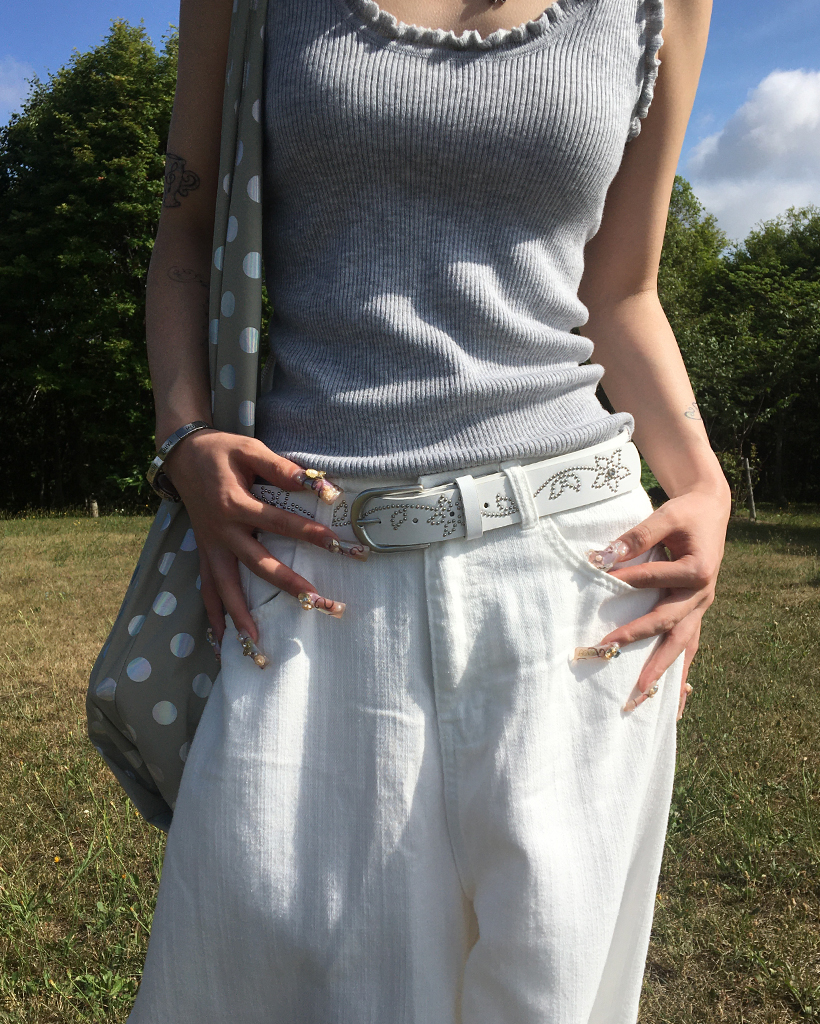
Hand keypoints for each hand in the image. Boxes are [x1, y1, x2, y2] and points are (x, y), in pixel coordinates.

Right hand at [163, 429, 361, 648]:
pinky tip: (222, 643)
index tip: (335, 544)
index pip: (278, 522)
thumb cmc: (221, 451)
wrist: (182, 455)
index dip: (307, 532)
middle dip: (290, 586)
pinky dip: (213, 617)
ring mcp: (211, 547)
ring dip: (243, 618)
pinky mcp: (205, 554)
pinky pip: (207, 591)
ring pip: (227, 589)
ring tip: (259, 647)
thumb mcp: (250, 449)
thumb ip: (281, 467)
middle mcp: (222, 532)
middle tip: (320, 603)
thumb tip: (318, 484)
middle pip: (259, 565)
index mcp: (234, 504)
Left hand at [591, 485, 729, 717]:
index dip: (630, 579)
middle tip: (611, 657)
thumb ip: (638, 535)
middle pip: (672, 627)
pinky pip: (688, 647)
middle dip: (643, 645)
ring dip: (663, 674)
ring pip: (683, 646)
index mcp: (699, 569)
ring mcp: (700, 608)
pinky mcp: (695, 613)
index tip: (602, 580)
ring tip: (643, 698)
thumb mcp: (666, 515)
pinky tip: (672, 700)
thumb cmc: (687, 513)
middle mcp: (703, 594)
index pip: (659, 578)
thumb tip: (605, 556)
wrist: (711, 512)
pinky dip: (679, 672)